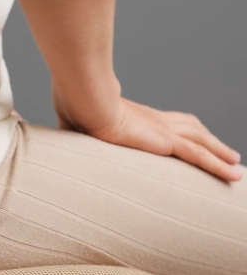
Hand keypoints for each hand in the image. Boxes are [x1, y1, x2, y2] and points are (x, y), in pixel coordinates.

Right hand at [53, 88, 242, 182]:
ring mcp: (162, 129)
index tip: (186, 134)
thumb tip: (47, 136)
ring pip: (202, 142)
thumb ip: (68, 133)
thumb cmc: (73, 106)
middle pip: (191, 127)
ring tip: (234, 163)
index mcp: (134, 114)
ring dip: (220, 152)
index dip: (178, 127)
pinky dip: (219, 166)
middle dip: (208, 138)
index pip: (164, 120)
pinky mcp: (165, 142)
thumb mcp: (70, 123)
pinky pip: (200, 157)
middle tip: (223, 149)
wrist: (84, 99)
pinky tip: (234, 175)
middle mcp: (154, 119)